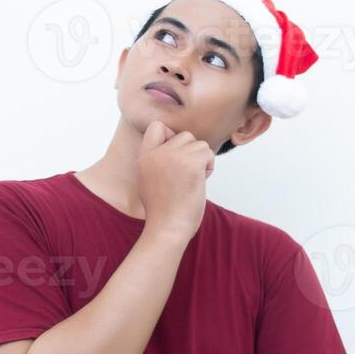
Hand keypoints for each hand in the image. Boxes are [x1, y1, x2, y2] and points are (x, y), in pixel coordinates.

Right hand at [137, 119, 214, 242]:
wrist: (168, 227)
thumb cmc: (163, 209)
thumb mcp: (149, 179)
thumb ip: (158, 160)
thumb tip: (176, 145)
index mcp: (145, 156)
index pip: (157, 126)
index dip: (170, 136)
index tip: (174, 156)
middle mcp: (158, 153)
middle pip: (184, 135)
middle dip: (190, 153)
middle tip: (186, 176)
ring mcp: (174, 156)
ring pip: (199, 144)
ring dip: (201, 160)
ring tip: (192, 180)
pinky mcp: (192, 163)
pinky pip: (208, 153)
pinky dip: (209, 166)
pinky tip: (200, 182)